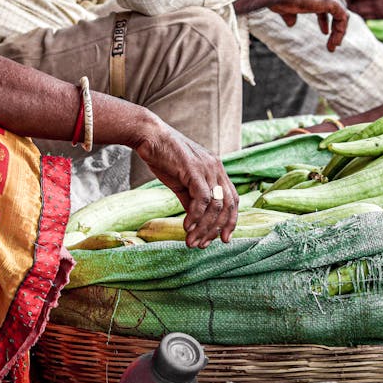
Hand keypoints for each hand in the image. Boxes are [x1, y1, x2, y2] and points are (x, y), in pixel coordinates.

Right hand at [132, 123, 237, 247]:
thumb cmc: (164, 158)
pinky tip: (186, 228)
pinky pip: (202, 200)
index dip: (231, 221)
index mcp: (216, 170)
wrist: (149, 136)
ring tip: (192, 241)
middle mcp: (216, 168)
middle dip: (218, 229)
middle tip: (204, 245)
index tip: (223, 239)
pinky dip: (196, 217)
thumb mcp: (182, 183)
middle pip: (228, 205)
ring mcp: (207, 168)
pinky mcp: (194, 170)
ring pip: (215, 206)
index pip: (233, 199)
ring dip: (205, 228)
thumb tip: (196, 222)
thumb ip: (191, 200)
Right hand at [234, 0, 349, 51]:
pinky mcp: (334, 2)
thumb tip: (292, 24)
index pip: (325, 0)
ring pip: (342, 14)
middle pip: (337, 6)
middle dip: (335, 23)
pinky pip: (343, 19)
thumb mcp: (283, 5)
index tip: (324, 31)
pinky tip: (334, 44)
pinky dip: (340, 31)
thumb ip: (289, 13)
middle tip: (330, 38)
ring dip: (338, 31)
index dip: (324, 16)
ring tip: (334, 45)